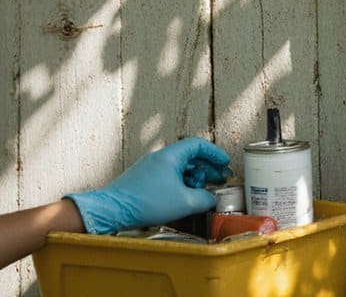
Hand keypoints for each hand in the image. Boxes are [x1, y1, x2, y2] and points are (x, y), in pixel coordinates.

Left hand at [65, 137, 230, 234]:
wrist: (111, 210)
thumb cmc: (144, 203)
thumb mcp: (184, 203)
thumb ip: (205, 199)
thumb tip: (211, 199)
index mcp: (170, 156)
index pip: (198, 145)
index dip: (215, 153)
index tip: (224, 163)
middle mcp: (159, 158)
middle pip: (190, 155)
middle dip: (207, 167)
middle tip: (219, 178)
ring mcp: (150, 168)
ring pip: (179, 166)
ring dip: (194, 176)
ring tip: (201, 190)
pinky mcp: (143, 180)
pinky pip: (169, 175)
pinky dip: (181, 182)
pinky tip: (183, 196)